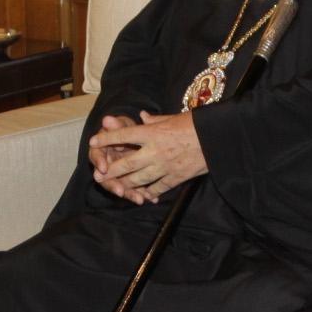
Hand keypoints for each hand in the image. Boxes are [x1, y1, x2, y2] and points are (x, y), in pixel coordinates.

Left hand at [87, 110, 207, 203]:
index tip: (94, 141)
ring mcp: (165, 166)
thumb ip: (154, 120)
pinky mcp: (176, 178)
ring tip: (116, 188)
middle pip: (126, 163)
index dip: (106, 138)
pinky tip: (143, 194)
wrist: (218, 139)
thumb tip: (142, 116)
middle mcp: (155, 151)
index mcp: (153, 133)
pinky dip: (149, 192)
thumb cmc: (196, 124)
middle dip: (110, 170)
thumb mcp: (173, 117)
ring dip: (125, 184)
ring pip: (139, 179)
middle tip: (98, 175)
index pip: (124, 135)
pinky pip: (157, 187)